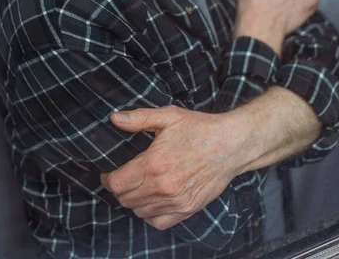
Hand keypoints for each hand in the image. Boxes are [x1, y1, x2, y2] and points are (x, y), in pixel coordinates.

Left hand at [100, 106, 244, 229]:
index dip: (107, 178)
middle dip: (119, 189)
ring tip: (138, 185)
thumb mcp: (168, 116)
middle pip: (125, 199)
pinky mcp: (187, 209)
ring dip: (133, 200)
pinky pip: (158, 222)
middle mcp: (162, 187)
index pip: (116, 184)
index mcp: (154, 164)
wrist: (231, 145)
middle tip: (123, 176)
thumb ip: (139, 118)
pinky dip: (150, 214)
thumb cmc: (199, 128)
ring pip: (139, 212)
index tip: (109, 172)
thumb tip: (114, 118)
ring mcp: (175, 201)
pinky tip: (153, 199)